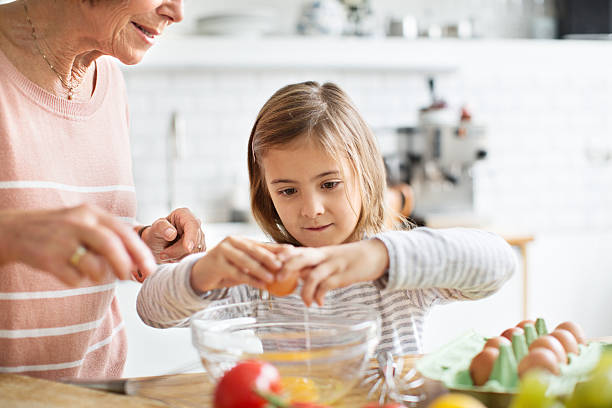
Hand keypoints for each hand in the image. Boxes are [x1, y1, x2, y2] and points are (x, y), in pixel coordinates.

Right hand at [0, 204, 156, 285]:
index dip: (139, 251)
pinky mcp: (46, 258)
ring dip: (101, 276)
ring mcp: (60, 240)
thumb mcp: (83, 222)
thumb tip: (139, 259)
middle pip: (110, 244)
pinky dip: (79, 281)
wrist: (13, 231)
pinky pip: (73, 278)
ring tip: (96, 276)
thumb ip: (109, 236)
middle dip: (125, 264)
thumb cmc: (58, 230)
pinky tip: (71, 275)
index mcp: (90, 212)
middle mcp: (76, 223)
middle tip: (129, 277)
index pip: (122, 230)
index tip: (150, 268)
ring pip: (93, 264)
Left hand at [140, 207, 203, 262]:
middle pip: (195, 241)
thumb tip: (172, 233)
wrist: (157, 245)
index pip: (193, 225)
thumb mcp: (155, 228)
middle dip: (179, 251)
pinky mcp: (200, 248)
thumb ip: (162, 228)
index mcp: (184, 215)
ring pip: (195, 251)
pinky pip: (195, 257)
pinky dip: (183, 259)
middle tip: (163, 254)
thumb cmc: (156, 234)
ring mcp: (199, 237)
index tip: (187, 248)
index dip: (191, 237)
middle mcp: (195, 224)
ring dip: (179, 256)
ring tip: (166, 254)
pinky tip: (173, 257)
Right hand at [190, 236, 281, 292]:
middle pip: (254, 249)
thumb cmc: (225, 267)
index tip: (291, 252)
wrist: (201, 273)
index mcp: (241, 240)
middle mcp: (232, 242)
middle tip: (281, 265)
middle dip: (269, 258)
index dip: (276, 248)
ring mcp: (223, 251)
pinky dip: (250, 279)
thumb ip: (258, 262)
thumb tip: (281, 266)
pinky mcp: (217, 263)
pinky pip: (237, 273)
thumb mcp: (242, 263)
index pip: (261, 244)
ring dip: (260, 270)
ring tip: (272, 278)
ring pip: (245, 261)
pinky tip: (260, 284)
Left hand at [276, 239, 388, 305]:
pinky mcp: (344, 275)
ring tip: (305, 302)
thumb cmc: (349, 258)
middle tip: (276, 281)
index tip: (268, 264)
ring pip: (313, 275)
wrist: (375, 254)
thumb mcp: (329, 259)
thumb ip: (313, 266)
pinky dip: (320, 295)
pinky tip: (318, 303)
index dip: (281, 257)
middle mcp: (324, 255)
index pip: (295, 251)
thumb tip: (295, 278)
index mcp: (318, 251)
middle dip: (286, 268)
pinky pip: (327, 285)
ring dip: (305, 290)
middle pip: (300, 258)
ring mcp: (333, 264)